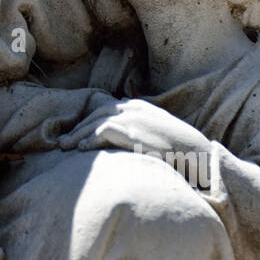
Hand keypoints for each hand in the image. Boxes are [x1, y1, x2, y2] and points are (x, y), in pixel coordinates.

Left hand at [58, 98, 210, 163]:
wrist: (197, 153)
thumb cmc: (178, 148)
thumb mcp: (157, 132)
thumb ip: (140, 130)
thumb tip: (126, 140)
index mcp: (138, 106)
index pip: (105, 108)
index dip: (88, 121)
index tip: (76, 133)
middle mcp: (133, 107)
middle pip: (96, 114)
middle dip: (78, 128)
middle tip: (62, 142)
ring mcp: (133, 118)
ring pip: (95, 122)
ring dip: (78, 135)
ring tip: (65, 147)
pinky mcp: (132, 131)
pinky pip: (102, 132)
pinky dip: (89, 140)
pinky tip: (81, 150)